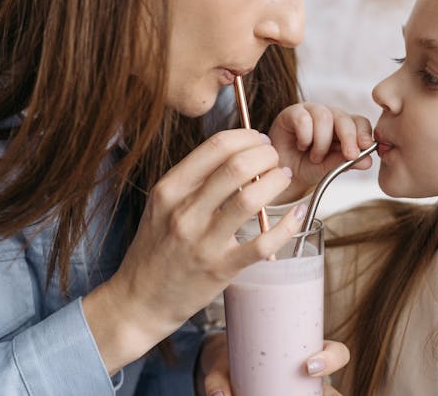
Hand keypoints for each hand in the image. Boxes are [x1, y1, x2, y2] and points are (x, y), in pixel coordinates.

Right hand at [83, 129, 305, 373]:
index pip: (215, 147)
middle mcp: (185, 212)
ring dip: (276, 181)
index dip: (246, 137)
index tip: (259, 140)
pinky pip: (263, 243)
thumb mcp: (162, 206)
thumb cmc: (156, 249)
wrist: (139, 300)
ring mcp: (203, 242)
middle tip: (274, 157)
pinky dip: (287, 225)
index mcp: (169, 190)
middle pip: (236, 166)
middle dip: (265, 154)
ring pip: (250, 199)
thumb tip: (236, 154)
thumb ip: (192, 181)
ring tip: (283, 177)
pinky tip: (298, 214)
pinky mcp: (222, 268)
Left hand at [198, 332, 349, 395]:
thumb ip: (218, 380)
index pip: (338, 353)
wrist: (226, 368)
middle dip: (330, 395)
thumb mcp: (224, 364)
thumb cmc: (231, 358)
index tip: (309, 367)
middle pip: (335, 391)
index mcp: (308, 352)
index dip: (332, 360)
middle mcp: (312, 379)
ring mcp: (304, 395)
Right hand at [268, 103, 373, 202]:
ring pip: (325, 117)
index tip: (366, 147)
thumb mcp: (329, 169)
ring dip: (322, 143)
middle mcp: (330, 115)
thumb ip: (346, 163)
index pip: (360, 122)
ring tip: (315, 157)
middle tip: (349, 155)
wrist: (283, 172)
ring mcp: (311, 111)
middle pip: (344, 118)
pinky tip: (302, 146)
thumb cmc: (308, 167)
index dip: (364, 133)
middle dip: (349, 138)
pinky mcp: (292, 112)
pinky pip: (304, 119)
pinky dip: (305, 137)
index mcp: (344, 127)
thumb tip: (368, 161)